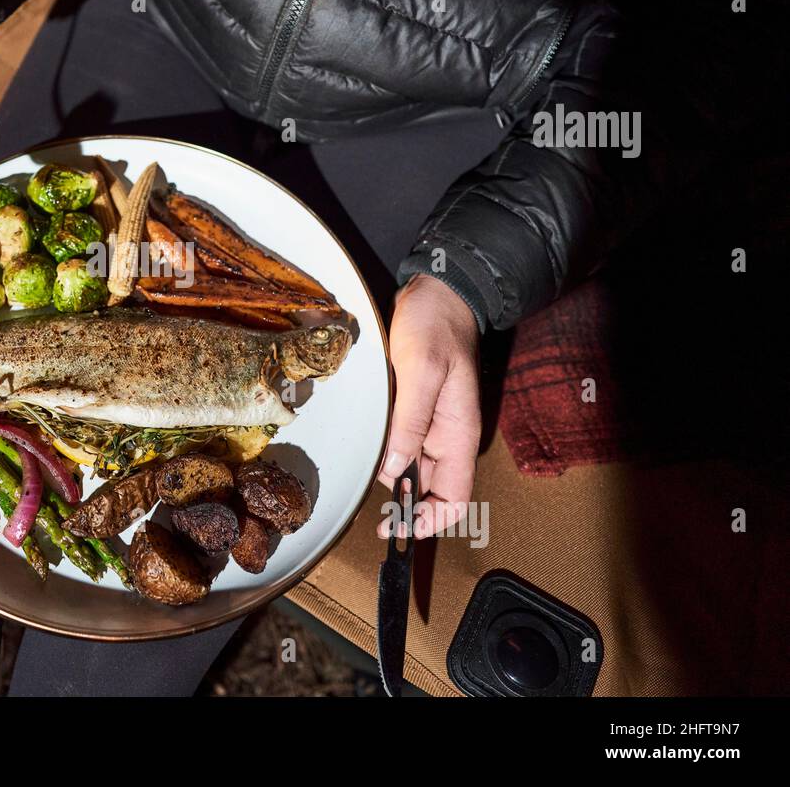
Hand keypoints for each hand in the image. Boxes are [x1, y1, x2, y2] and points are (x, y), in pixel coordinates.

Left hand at [377, 273, 480, 538]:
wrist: (436, 295)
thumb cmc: (435, 327)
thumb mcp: (421, 372)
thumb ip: (410, 422)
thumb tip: (394, 470)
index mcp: (458, 435)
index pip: (454, 499)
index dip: (430, 520)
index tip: (397, 526)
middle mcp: (445, 437)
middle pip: (426, 490)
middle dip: (401, 502)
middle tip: (369, 509)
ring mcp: (429, 425)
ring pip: (408, 469)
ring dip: (388, 476)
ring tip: (363, 469)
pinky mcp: (412, 411)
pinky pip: (399, 444)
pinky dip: (383, 453)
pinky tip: (364, 449)